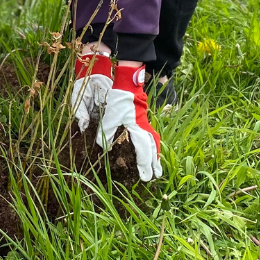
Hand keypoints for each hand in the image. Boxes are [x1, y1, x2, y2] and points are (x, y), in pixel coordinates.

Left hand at [71, 55, 161, 180]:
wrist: (127, 82)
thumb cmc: (119, 98)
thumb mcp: (110, 114)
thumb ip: (106, 132)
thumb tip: (102, 148)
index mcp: (137, 128)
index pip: (144, 150)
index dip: (145, 164)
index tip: (146, 176)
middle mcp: (144, 127)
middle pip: (153, 148)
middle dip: (154, 162)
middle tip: (156, 175)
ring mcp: (145, 122)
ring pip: (154, 141)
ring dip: (155, 154)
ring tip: (157, 165)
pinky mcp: (143, 119)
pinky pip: (151, 135)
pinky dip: (152, 145)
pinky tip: (149, 148)